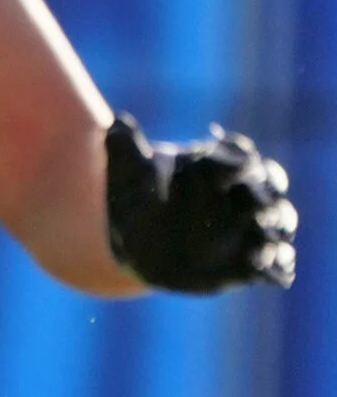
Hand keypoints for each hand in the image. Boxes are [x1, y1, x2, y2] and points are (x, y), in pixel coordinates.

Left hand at [106, 114, 295, 292]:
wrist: (136, 244)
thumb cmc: (137, 200)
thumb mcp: (127, 174)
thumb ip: (126, 148)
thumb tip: (116, 123)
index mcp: (216, 164)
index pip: (240, 156)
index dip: (242, 162)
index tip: (236, 172)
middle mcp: (241, 191)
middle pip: (271, 184)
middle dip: (270, 194)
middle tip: (261, 211)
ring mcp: (249, 224)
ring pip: (280, 219)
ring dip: (278, 229)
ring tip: (264, 249)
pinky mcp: (249, 258)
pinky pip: (275, 259)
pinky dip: (278, 265)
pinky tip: (270, 273)